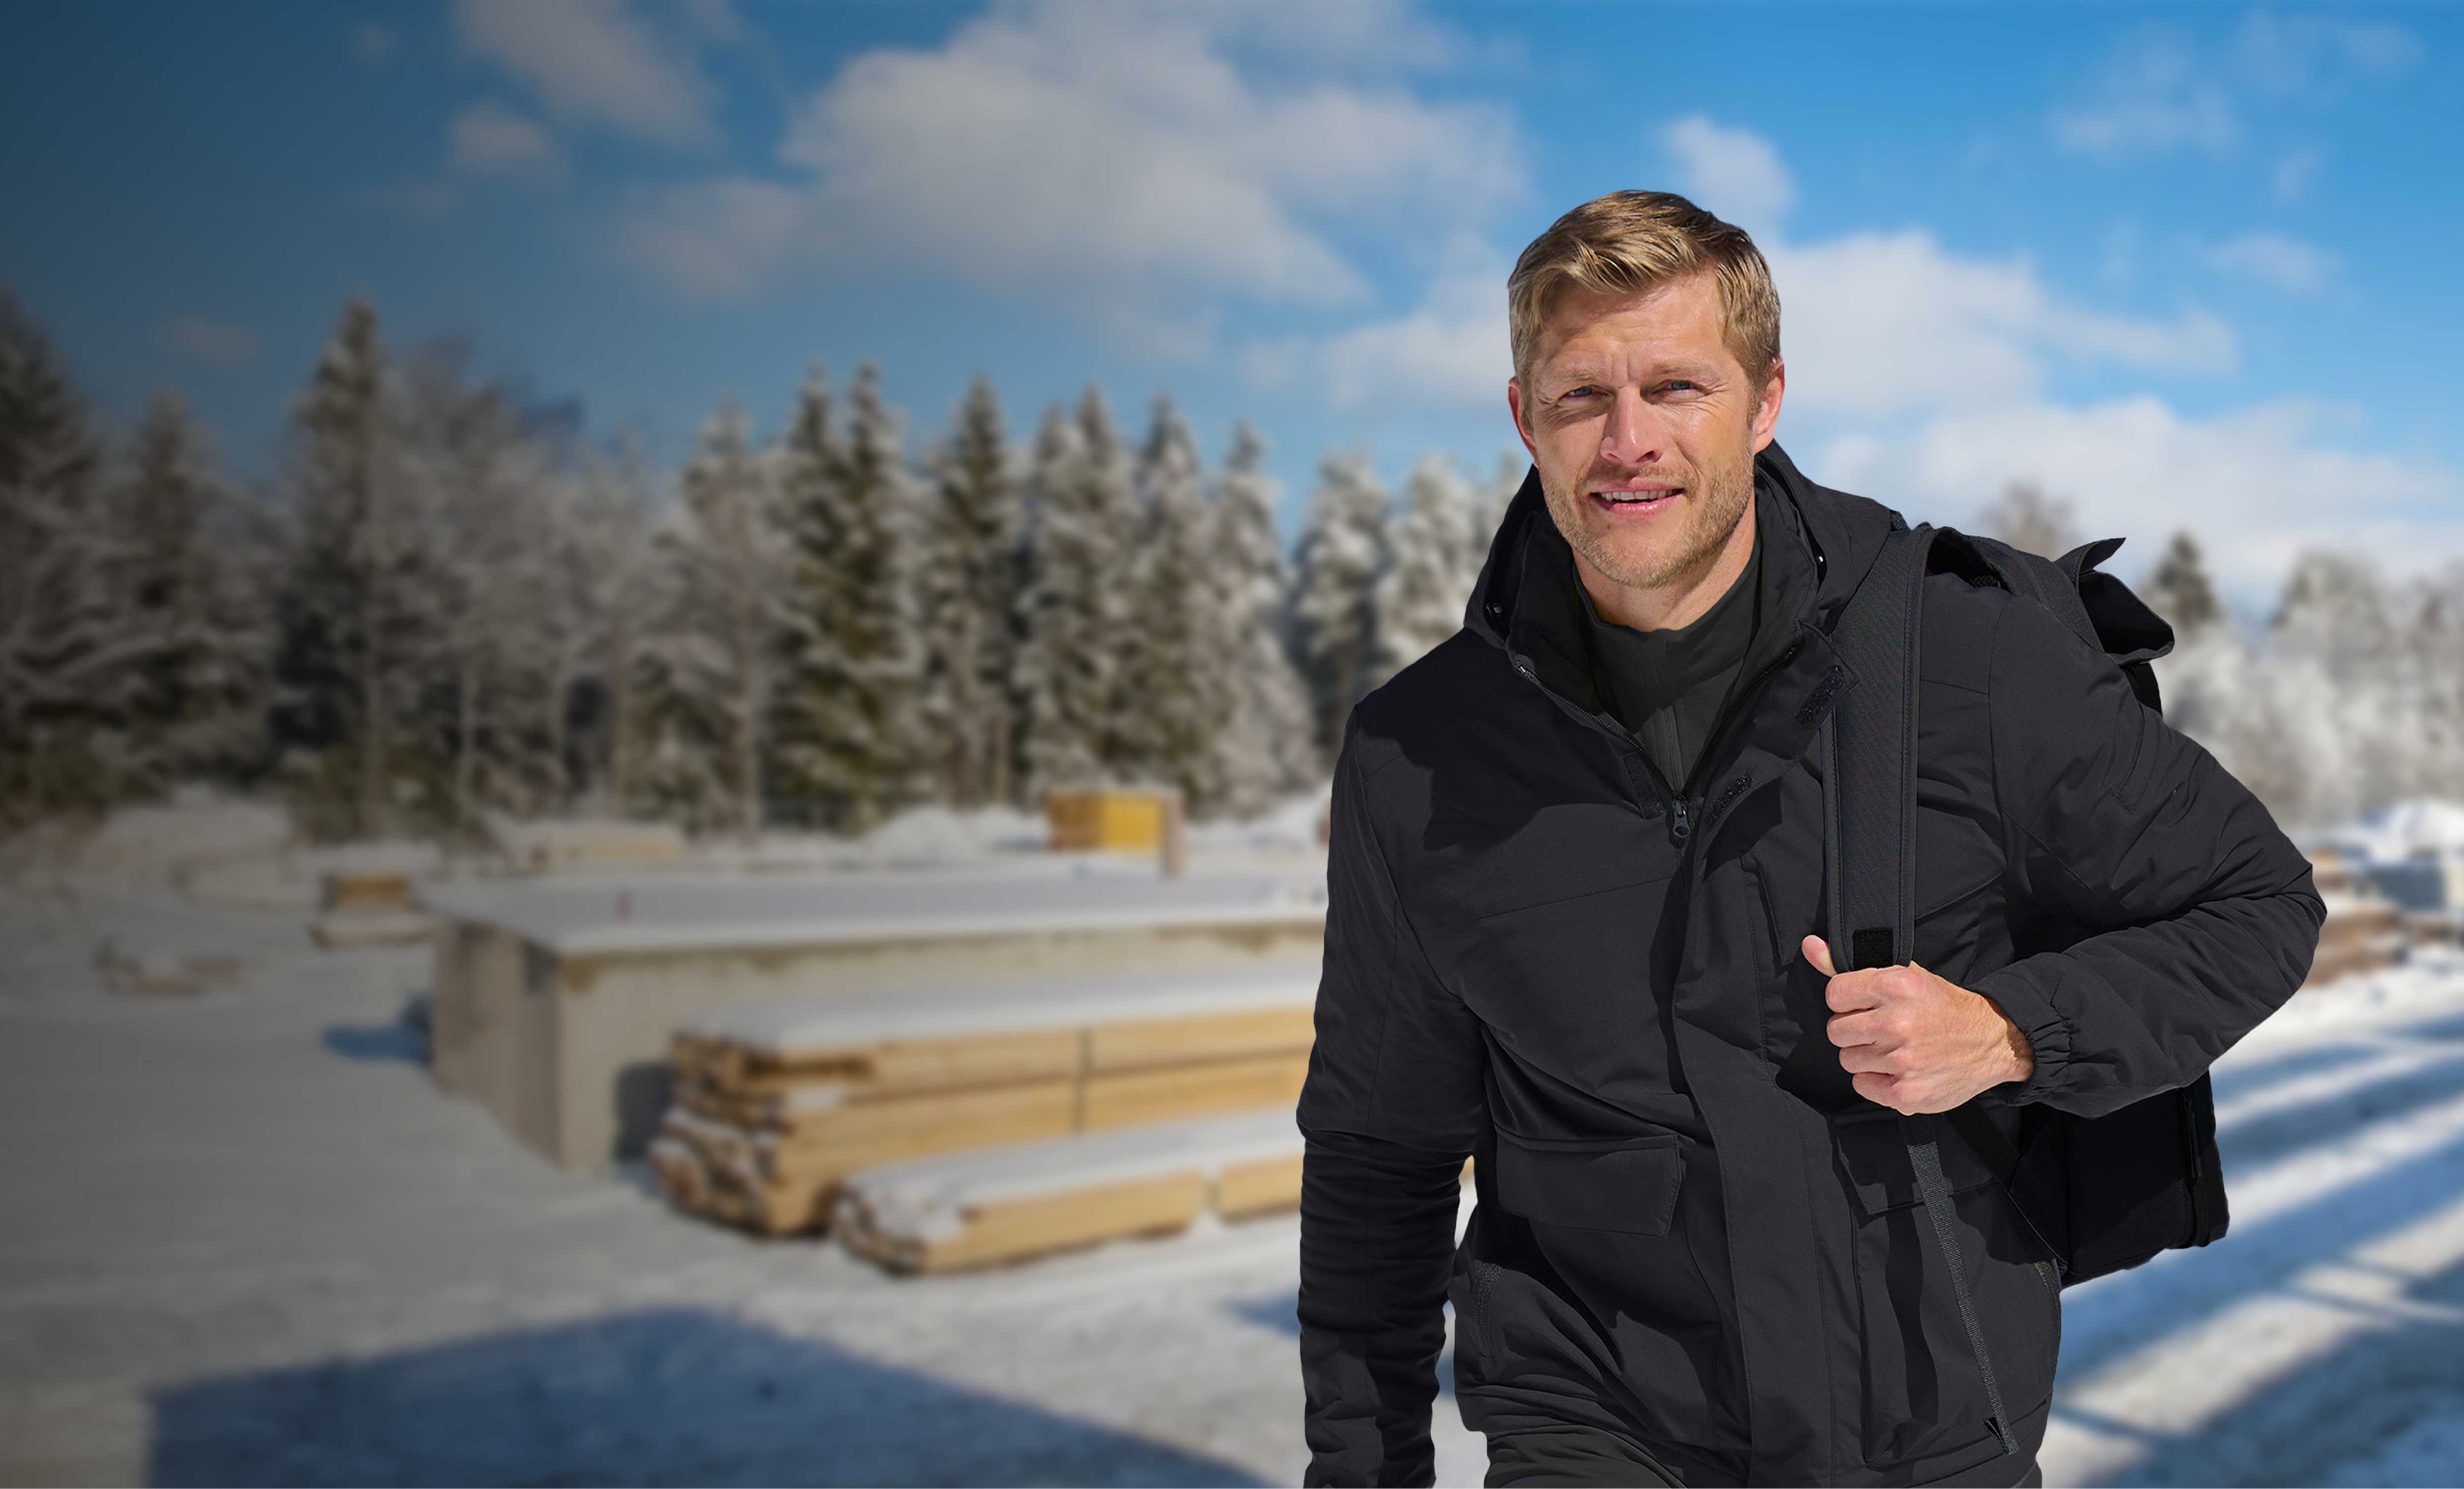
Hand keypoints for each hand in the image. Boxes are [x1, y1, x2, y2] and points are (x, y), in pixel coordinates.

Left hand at [1803, 936, 2033, 1114]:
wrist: (1991, 1040)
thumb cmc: (1942, 1007)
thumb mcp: (1905, 975)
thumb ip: (1849, 965)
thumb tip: (1810, 946)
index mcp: (1897, 985)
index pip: (1835, 995)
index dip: (1847, 1002)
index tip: (1864, 1006)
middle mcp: (1898, 1021)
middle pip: (1836, 1031)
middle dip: (1854, 1031)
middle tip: (1881, 1030)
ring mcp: (1902, 1059)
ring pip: (1847, 1059)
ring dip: (1866, 1056)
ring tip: (1894, 1049)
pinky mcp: (1905, 1092)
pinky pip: (1861, 1085)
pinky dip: (1876, 1081)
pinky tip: (1899, 1069)